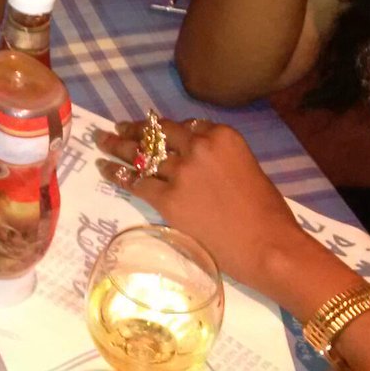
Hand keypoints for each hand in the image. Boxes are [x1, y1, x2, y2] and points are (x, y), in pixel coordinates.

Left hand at [92, 117, 309, 294]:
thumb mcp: (246, 167)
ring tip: (101, 140)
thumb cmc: (267, 213)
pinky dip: (116, 173)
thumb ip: (218, 157)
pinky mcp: (168, 198)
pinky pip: (135, 182)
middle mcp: (198, 147)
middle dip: (133, 129)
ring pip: (140, 154)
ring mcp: (181, 172)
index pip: (184, 125)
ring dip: (116, 146)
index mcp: (222, 135)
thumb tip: (194, 159)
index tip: (151, 129)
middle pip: (157, 134)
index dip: (164, 129)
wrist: (268, 245)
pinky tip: (103, 167)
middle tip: (117, 128)